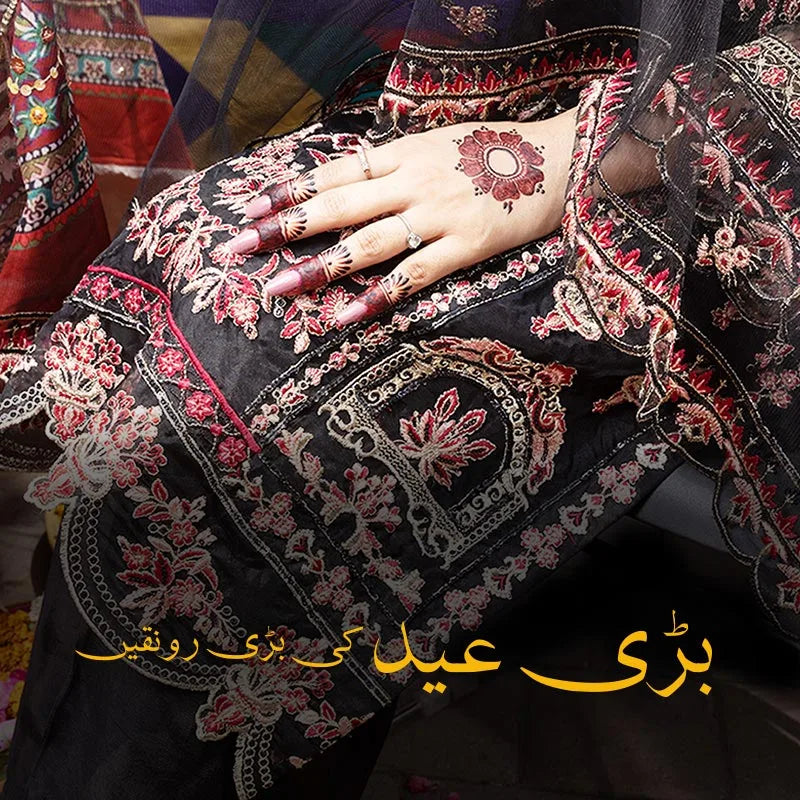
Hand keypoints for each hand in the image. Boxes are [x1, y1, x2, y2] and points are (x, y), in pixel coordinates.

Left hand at [227, 110, 577, 325]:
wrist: (560, 159)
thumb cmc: (495, 151)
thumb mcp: (437, 143)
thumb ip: (394, 162)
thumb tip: (349, 178)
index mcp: (402, 152)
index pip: (331, 172)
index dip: (288, 192)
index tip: (251, 211)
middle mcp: (411, 181)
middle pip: (336, 206)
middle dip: (283, 228)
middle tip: (238, 249)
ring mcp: (438, 214)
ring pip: (366, 242)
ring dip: (319, 267)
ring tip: (279, 288)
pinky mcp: (465, 246)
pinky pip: (414, 274)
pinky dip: (379, 294)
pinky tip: (348, 314)